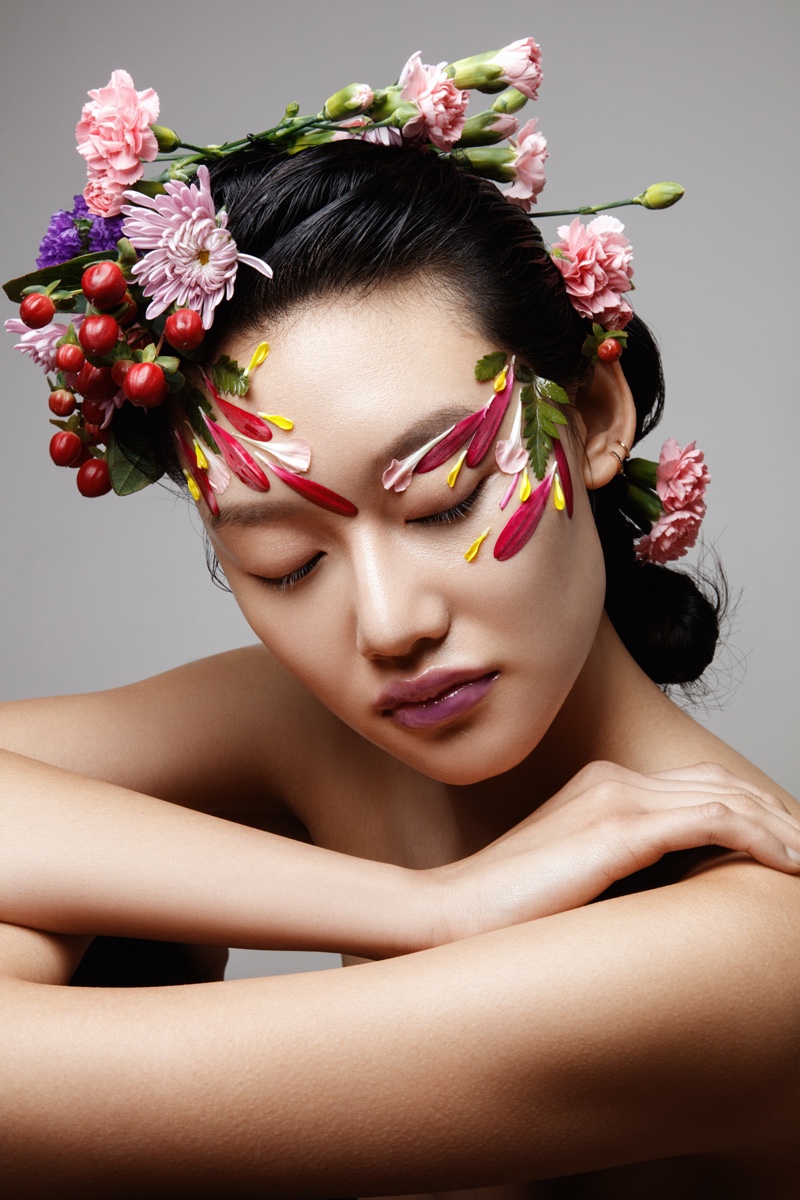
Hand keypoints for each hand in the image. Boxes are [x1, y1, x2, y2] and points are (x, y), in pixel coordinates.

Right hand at [434, 760, 799, 942]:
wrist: (451, 914)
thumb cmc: (507, 913)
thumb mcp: (577, 882)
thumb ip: (622, 871)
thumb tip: (675, 895)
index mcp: (600, 787)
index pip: (696, 786)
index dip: (749, 811)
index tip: (783, 847)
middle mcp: (612, 780)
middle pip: (718, 783)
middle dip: (773, 814)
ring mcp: (614, 798)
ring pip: (724, 797)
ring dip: (777, 825)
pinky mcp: (618, 828)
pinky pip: (712, 820)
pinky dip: (758, 836)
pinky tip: (787, 863)